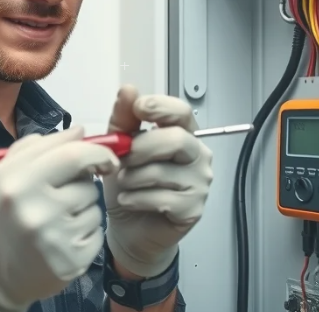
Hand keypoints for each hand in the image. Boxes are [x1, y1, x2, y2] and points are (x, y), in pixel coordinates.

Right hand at [0, 127, 119, 311]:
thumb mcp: (1, 176)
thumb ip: (37, 147)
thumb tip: (79, 131)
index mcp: (17, 184)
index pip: (74, 156)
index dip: (99, 152)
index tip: (106, 158)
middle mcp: (37, 213)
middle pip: (88, 184)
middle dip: (82, 185)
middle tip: (60, 196)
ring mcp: (56, 241)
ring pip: (94, 209)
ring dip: (82, 210)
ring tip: (54, 222)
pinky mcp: (71, 263)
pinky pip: (96, 234)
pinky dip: (84, 233)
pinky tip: (60, 240)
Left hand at [103, 85, 213, 277]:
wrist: (128, 228)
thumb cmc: (129, 185)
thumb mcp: (119, 148)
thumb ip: (124, 119)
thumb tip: (128, 90)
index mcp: (182, 134)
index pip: (182, 112)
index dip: (161, 107)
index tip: (139, 108)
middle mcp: (197, 156)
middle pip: (176, 139)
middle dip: (141, 148)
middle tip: (122, 159)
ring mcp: (199, 182)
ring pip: (164, 171)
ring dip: (133, 178)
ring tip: (123, 184)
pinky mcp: (193, 208)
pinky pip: (162, 197)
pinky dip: (136, 198)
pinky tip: (128, 200)